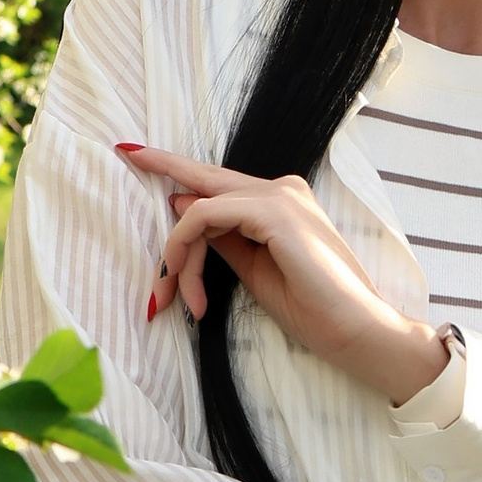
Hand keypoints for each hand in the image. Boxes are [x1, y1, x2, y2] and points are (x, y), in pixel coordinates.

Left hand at [114, 144, 448, 407]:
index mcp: (282, 201)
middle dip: (162, 174)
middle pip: (205, 187)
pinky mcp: (274, 212)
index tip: (140, 152)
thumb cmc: (313, 309)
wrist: (356, 330)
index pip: (219, 182)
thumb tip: (184, 208)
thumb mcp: (255, 270)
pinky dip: (184, 246)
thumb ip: (223, 238)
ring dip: (177, 254)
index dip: (178, 167)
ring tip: (175, 297)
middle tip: (125, 151)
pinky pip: (205, 216)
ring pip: (200, 208)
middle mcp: (282, 189)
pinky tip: (181, 279)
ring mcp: (280, 196)